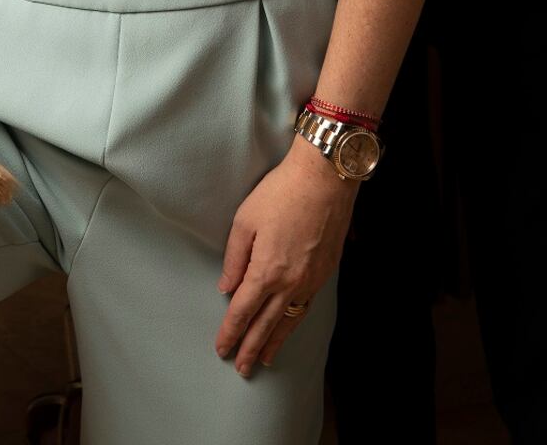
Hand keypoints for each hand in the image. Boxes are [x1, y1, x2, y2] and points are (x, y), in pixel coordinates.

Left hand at [215, 140, 354, 373]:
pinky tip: (288, 327)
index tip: (221, 349)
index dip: (231, 332)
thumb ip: (234, 258)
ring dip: (274, 342)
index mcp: (266, 271)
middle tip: (240, 368)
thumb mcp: (245, 220)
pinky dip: (294, 323)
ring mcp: (310, 280)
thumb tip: (226, 288)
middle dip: (250, 347)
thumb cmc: (281, 193)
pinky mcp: (324, 273)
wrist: (324, 179)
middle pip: (266, 324)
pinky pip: (305, 307)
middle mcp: (290, 283)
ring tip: (264, 359)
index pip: (242, 311)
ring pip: (289, 321)